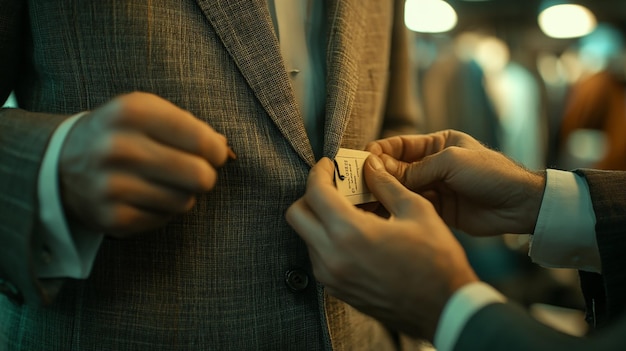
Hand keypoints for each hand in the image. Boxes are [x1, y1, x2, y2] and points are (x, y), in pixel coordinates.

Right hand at [59, 92, 231, 236]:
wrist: (63, 162)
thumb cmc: (121, 132)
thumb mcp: (148, 111)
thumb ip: (190, 124)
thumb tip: (223, 148)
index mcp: (132, 112)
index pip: (201, 140)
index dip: (216, 151)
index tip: (214, 153)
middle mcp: (118, 148)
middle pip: (199, 175)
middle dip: (205, 175)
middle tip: (197, 172)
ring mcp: (112, 186)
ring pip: (185, 200)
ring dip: (184, 193)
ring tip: (166, 182)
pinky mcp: (112, 218)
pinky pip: (165, 219)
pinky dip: (165, 210)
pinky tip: (148, 196)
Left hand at [286, 157, 477, 340]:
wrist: (445, 309)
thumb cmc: (437, 260)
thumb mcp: (417, 211)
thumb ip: (386, 184)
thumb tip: (370, 165)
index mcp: (350, 233)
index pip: (315, 192)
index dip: (319, 172)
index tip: (329, 165)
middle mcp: (332, 257)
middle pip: (296, 214)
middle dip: (311, 195)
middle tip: (335, 187)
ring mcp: (332, 277)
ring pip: (306, 236)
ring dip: (320, 219)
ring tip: (350, 211)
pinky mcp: (337, 290)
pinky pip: (319, 257)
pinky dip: (328, 240)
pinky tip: (355, 235)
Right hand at [366, 130, 545, 235]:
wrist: (520, 205)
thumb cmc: (491, 173)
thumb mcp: (451, 162)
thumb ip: (416, 169)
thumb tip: (382, 172)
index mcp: (436, 144)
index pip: (399, 145)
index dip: (379, 152)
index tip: (362, 161)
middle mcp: (432, 165)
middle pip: (396, 169)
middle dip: (377, 175)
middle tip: (357, 185)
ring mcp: (433, 188)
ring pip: (401, 189)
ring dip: (384, 193)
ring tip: (365, 201)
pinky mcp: (436, 209)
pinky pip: (411, 207)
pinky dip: (397, 209)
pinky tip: (382, 213)